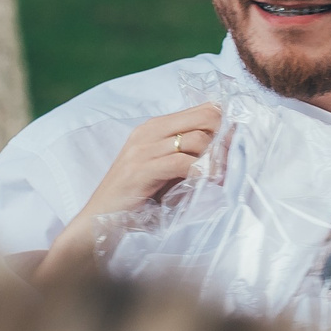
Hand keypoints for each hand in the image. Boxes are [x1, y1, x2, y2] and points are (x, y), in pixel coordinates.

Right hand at [31, 104, 221, 283]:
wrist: (97, 222)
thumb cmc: (135, 197)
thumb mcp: (163, 167)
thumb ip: (187, 152)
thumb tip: (227, 142)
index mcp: (154, 126)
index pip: (202, 108)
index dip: (224, 125)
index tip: (233, 144)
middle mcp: (148, 132)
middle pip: (204, 117)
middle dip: (224, 138)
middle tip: (229, 161)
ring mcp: (142, 150)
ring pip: (197, 140)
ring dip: (215, 160)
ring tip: (218, 176)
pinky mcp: (141, 171)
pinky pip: (183, 163)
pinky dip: (200, 172)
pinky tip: (205, 182)